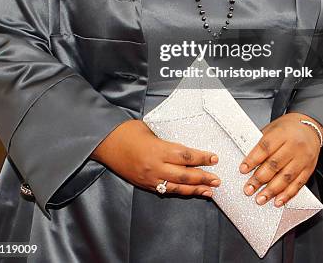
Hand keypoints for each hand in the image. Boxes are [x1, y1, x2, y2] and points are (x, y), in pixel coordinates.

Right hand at [91, 119, 220, 197]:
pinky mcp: (144, 184)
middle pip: (185, 175)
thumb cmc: (126, 131)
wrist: (105, 143)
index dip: (202, 158)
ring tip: (209, 191)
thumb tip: (182, 145)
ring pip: (177, 188)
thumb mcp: (150, 129)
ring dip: (195, 190)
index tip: (214, 158)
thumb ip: (166, 139)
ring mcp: (149, 178)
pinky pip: (165, 191)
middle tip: (217, 179)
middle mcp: (155, 167)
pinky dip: (179, 192)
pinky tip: (188, 192)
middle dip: (203, 178)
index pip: (186, 156)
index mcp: (157, 150)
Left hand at [239, 112, 322, 206]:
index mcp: (282, 133)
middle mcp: (294, 146)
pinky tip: (278, 201)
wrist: (310, 126)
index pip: (265, 148)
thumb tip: (247, 159)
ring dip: (271, 191)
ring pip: (286, 177)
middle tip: (248, 189)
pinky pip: (298, 184)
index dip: (253, 160)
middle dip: (259, 179)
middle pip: (274, 165)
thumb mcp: (272, 127)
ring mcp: (303, 158)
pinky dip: (287, 194)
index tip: (243, 169)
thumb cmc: (289, 127)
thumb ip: (261, 142)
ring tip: (260, 198)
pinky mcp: (309, 168)